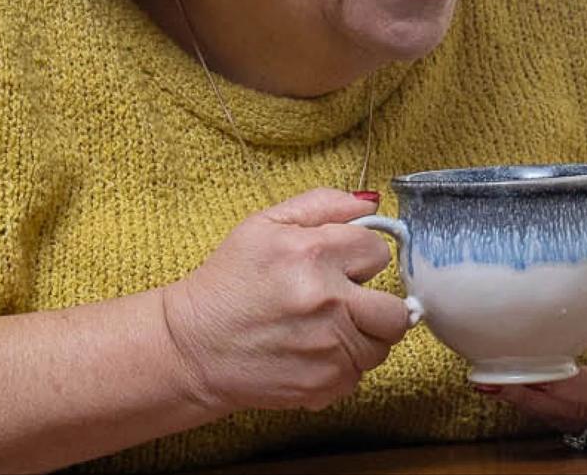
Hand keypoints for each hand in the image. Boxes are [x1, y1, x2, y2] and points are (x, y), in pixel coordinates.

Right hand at [160, 188, 413, 412]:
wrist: (190, 347)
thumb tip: (371, 202)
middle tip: (344, 303)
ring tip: (323, 329)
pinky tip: (309, 354)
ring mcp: (328, 348)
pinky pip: (359, 374)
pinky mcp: (324, 384)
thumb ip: (322, 205)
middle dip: (375, 305)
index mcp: (313, 253)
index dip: (359, 258)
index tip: (338, 267)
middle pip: (396, 309)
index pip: (379, 251)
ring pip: (381, 344)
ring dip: (361, 336)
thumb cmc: (227, 283)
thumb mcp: (264, 226)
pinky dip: (341, 365)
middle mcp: (327, 301)